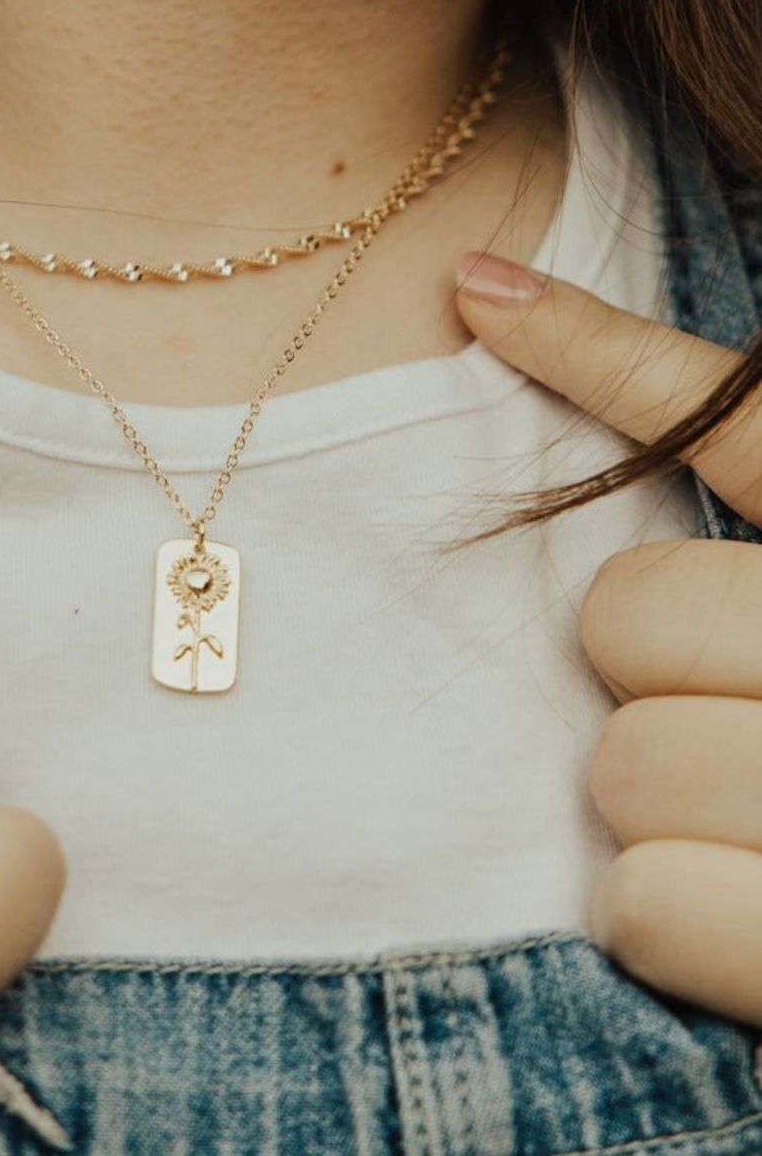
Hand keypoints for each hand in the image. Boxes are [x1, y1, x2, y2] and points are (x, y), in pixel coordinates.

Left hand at [456, 253, 761, 1023]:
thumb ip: (734, 466)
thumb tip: (491, 295)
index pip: (738, 416)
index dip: (598, 351)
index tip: (481, 298)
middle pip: (627, 616)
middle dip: (655, 673)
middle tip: (744, 720)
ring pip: (621, 764)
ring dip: (664, 806)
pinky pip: (639, 904)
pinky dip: (668, 921)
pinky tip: (745, 922)